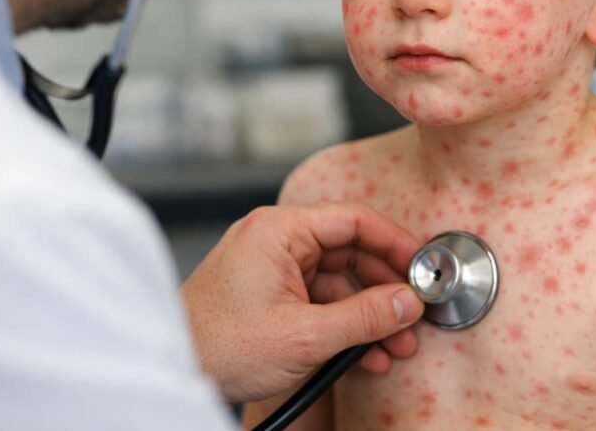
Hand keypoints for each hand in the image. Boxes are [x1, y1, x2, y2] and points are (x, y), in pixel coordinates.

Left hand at [180, 203, 425, 402]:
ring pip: (338, 281)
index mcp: (279, 231)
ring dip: (368, 314)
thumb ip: (365, 317)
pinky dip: (344, 324)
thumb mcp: (305, 336)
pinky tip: (366, 353)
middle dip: (385, 290)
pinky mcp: (270, 294)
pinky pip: (319, 300)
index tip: (423, 266)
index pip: (353, 220)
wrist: (172, 374)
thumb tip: (409, 303)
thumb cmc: (219, 346)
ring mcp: (272, 267)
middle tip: (414, 316)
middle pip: (350, 252)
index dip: (395, 242)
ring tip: (395, 346)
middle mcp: (276, 241)